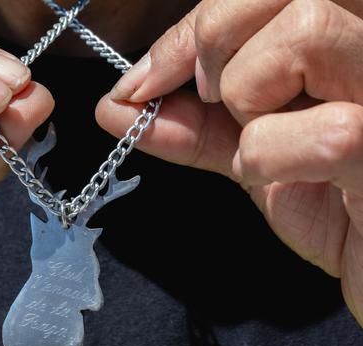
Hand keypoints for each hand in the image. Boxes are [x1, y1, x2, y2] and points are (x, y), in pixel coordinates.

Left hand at [96, 0, 362, 325]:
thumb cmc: (332, 206)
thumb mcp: (251, 155)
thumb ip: (192, 124)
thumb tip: (116, 105)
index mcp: (342, 42)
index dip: (193, 28)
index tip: (140, 83)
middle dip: (214, 41)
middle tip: (208, 97)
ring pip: (304, 32)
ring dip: (249, 96)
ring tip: (260, 145)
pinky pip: (324, 129)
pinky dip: (272, 157)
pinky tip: (292, 183)